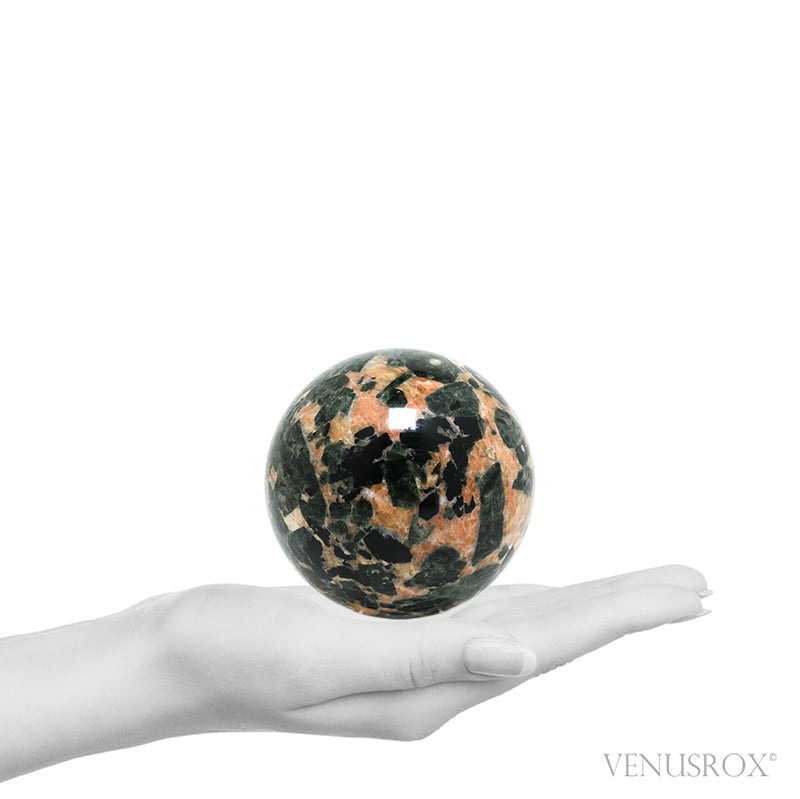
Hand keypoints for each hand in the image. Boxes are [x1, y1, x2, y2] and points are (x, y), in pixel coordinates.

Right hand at [151, 564, 709, 740]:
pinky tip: (542, 589)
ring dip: (588, 602)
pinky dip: (529, 594)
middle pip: (556, 638)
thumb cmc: (238, 654)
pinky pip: (481, 610)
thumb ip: (425, 662)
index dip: (626, 615)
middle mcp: (439, 680)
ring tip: (640, 589)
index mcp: (434, 692)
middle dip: (628, 609)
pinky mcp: (392, 633)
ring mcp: (416, 658)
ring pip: (526, 624)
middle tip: (695, 585)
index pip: (554, 647)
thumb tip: (524, 662)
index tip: (691, 593)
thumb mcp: (325, 661)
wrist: (181, 655)